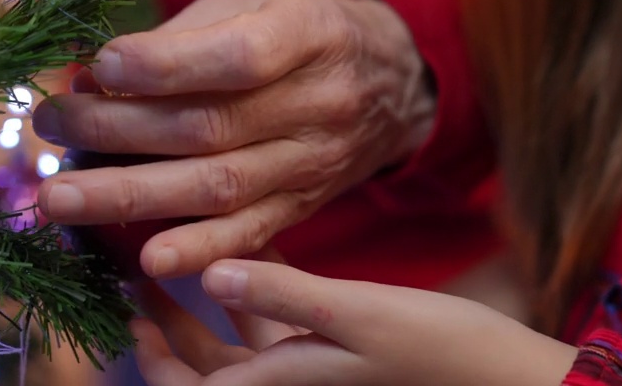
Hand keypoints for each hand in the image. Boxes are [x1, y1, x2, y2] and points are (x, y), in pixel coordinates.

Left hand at [33, 0, 436, 277]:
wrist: (390, 80)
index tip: (98, 66)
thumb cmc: (300, 30)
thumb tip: (97, 76)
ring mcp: (311, 161)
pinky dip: (197, 249)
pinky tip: (145, 258)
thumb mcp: (255, 3)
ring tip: (60, 196)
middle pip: (211, 127)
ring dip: (132, 195)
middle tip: (46, 126)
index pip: (237, 56)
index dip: (165, 65)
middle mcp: (316, 103)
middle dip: (118, 131)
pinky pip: (249, 234)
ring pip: (219, 187)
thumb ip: (185, 36)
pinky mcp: (303, 205)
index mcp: (307, 33)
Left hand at [131, 257, 576, 385]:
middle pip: (199, 371)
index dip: (142, 350)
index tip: (117, 297)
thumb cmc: (437, 351)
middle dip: (164, 328)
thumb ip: (282, 293)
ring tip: (184, 253)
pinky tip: (258, 248)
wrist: (505, 379)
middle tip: (138, 270)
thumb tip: (208, 269)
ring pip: (236, 349)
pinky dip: (260, 297)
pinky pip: (279, 331)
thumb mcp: (357, 315)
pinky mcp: (336, 358)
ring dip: (207, 307)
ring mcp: (310, 375)